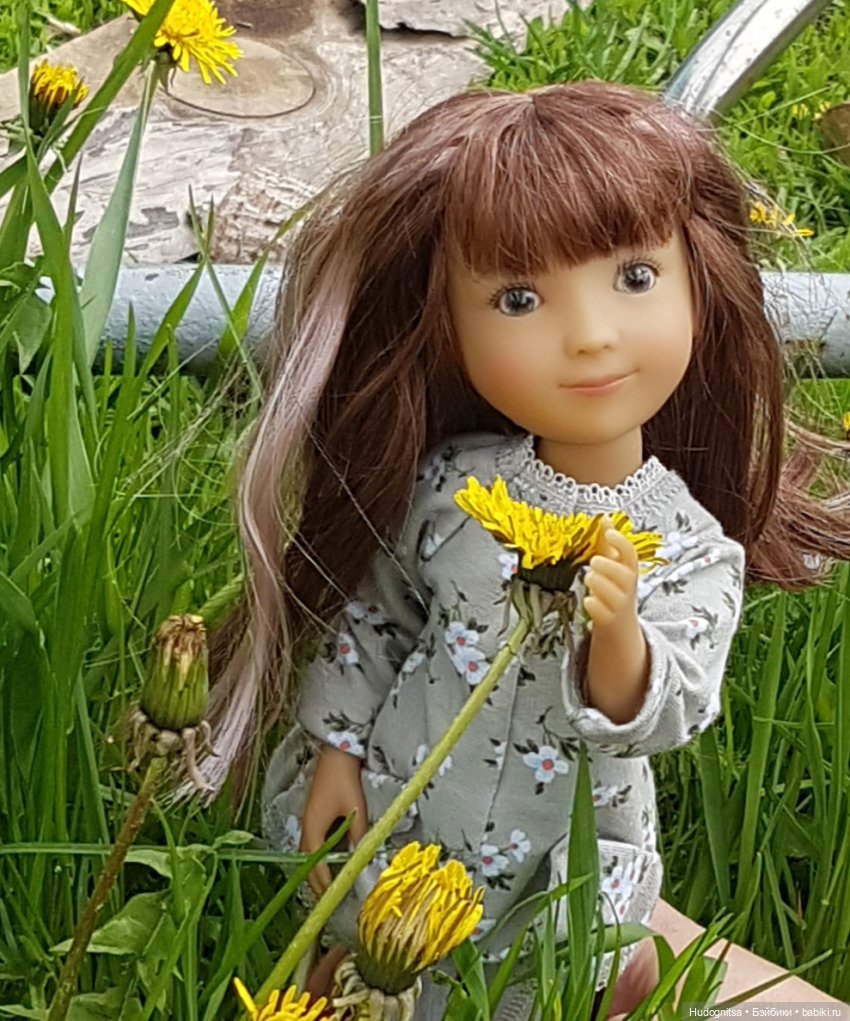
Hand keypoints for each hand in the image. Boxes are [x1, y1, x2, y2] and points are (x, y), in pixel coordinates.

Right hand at [299, 743, 368, 895]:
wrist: (336, 754)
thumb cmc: (345, 781)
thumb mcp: (355, 810)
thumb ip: (359, 836)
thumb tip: (364, 861)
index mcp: (313, 829)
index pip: (316, 867)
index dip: (324, 886)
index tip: (333, 902)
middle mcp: (307, 828)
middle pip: (308, 864)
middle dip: (317, 883)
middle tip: (330, 901)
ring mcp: (309, 822)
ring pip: (310, 855)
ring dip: (318, 871)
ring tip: (331, 887)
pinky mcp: (314, 816)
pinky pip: (314, 844)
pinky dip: (321, 857)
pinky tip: (333, 862)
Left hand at [583, 517, 639, 629]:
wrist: (619, 626)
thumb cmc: (614, 589)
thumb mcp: (614, 566)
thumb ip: (608, 544)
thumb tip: (605, 518)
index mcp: (629, 571)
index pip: (631, 554)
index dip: (621, 542)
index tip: (609, 533)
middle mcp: (627, 588)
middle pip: (624, 575)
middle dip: (609, 566)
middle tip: (594, 561)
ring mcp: (619, 606)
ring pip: (614, 594)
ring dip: (599, 583)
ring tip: (589, 578)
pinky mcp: (608, 621)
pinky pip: (603, 613)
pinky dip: (594, 605)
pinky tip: (588, 600)